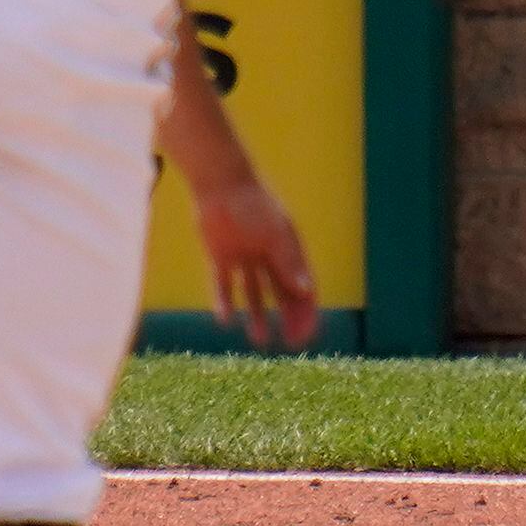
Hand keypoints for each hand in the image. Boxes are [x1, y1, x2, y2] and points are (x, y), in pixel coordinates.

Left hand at [191, 177, 316, 348]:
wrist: (219, 183)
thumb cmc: (253, 205)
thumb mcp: (274, 235)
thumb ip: (288, 262)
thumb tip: (305, 292)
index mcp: (289, 250)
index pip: (303, 287)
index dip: (306, 311)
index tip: (304, 334)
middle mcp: (268, 256)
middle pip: (282, 293)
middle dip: (287, 317)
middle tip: (287, 342)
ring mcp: (244, 257)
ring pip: (254, 292)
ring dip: (258, 315)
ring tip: (258, 338)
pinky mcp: (220, 256)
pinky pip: (223, 284)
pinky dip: (225, 301)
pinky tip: (226, 320)